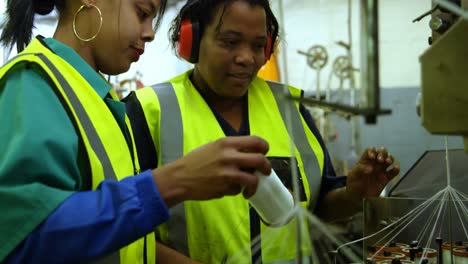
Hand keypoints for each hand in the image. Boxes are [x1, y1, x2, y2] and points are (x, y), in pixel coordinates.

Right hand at [152, 136, 270, 205]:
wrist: (180, 178)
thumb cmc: (195, 161)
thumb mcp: (213, 147)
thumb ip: (231, 148)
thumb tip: (250, 154)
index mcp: (226, 143)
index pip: (256, 141)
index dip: (264, 148)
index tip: (264, 153)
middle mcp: (229, 156)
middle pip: (260, 160)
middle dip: (266, 168)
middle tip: (266, 172)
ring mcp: (228, 173)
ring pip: (253, 179)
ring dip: (254, 184)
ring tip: (250, 188)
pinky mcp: (225, 188)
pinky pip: (239, 189)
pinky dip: (238, 190)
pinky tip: (229, 188)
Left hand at [346, 147, 399, 198]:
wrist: (358, 196)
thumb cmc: (353, 183)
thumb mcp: (353, 175)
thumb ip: (360, 170)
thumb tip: (370, 169)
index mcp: (365, 160)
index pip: (371, 150)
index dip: (372, 151)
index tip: (372, 157)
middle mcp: (374, 163)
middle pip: (381, 152)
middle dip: (382, 153)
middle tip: (380, 160)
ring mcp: (381, 170)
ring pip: (389, 159)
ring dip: (390, 158)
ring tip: (387, 162)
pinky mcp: (386, 178)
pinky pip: (393, 172)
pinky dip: (396, 169)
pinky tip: (395, 168)